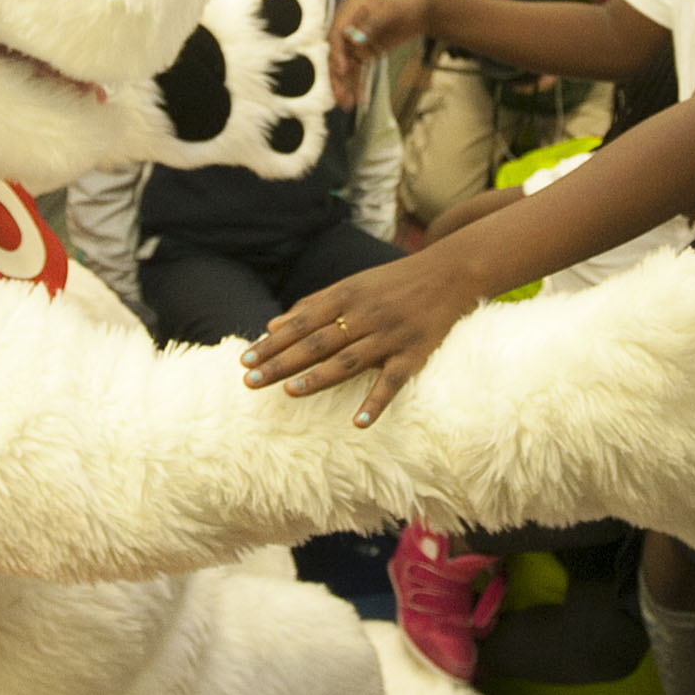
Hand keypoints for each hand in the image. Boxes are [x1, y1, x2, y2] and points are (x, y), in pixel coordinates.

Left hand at [240, 247, 486, 425]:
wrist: (449, 272)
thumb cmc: (393, 281)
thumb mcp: (352, 285)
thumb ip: (313, 304)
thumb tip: (272, 324)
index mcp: (346, 296)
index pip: (300, 323)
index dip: (272, 342)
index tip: (245, 360)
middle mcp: (365, 315)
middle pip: (317, 342)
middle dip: (282, 362)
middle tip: (251, 380)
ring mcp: (390, 335)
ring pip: (348, 359)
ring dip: (318, 377)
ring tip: (289, 392)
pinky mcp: (415, 353)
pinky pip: (392, 381)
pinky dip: (375, 402)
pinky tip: (358, 423)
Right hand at [329, 0, 434, 109]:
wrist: (422, 8)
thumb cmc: (406, 3)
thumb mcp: (390, 11)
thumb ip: (371, 24)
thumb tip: (354, 39)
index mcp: (350, 11)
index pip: (337, 34)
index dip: (337, 53)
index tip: (342, 70)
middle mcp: (348, 26)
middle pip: (337, 54)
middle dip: (338, 77)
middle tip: (341, 97)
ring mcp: (356, 40)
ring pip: (345, 67)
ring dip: (345, 86)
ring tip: (347, 106)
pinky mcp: (365, 51)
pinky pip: (358, 70)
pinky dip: (358, 85)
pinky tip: (361, 100)